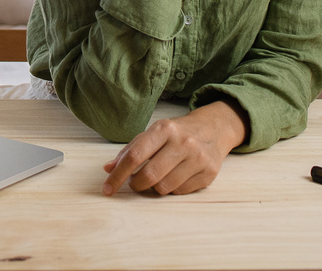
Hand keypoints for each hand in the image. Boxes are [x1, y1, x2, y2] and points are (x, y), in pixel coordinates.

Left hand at [101, 100, 248, 195]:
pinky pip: (180, 192)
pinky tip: (174, 177)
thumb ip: (130, 150)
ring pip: (164, 188)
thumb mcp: (153, 133)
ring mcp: (198, 158)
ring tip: (156, 177)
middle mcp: (183, 142)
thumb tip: (108, 168)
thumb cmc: (177, 132)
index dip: (118, 175)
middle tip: (134, 182)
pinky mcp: (208, 173)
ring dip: (154, 188)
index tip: (107, 188)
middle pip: (149, 175)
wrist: (213, 129)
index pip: (135, 156)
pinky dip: (171, 189)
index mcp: (165, 129)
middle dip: (136, 184)